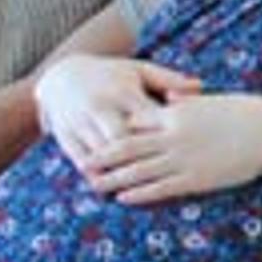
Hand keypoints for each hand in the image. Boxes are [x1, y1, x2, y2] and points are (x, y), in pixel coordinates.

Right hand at [36, 54, 202, 176]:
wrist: (62, 75)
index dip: (165, 136)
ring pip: (101, 154)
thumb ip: (169, 80)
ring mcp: (80, 122)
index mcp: (123, 91)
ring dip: (118, 173)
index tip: (186, 152)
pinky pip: (80, 160)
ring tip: (140, 190)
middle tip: (164, 179)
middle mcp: (100, 106)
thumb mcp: (139, 71)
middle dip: (141, 160)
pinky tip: (109, 188)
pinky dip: (95, 175)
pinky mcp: (64, 134)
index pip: (147, 117)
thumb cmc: (112, 75)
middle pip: (122, 140)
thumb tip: (200, 86)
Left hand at [78, 91, 261, 205]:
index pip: (134, 121)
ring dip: (113, 178)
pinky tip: (122, 197)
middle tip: (81, 164)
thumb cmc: (245, 115)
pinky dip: (138, 193)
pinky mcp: (195, 179)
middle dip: (102, 156)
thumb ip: (184, 104)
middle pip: (127, 146)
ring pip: (138, 169)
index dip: (112, 130)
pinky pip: (160, 188)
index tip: (94, 135)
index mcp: (177, 113)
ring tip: (93, 184)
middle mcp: (174, 135)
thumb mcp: (210, 103)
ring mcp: (183, 158)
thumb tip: (167, 102)